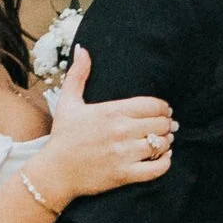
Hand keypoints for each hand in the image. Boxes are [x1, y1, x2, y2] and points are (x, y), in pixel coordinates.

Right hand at [33, 49, 175, 207]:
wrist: (55, 172)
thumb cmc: (63, 136)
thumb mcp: (68, 102)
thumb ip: (78, 74)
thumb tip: (82, 49)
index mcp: (111, 111)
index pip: (153, 105)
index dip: (164, 107)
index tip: (164, 110)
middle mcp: (121, 131)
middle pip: (161, 123)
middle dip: (167, 124)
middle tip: (166, 125)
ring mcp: (124, 154)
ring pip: (161, 144)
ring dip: (166, 141)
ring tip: (164, 140)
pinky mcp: (124, 174)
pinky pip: (157, 168)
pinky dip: (166, 161)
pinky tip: (164, 156)